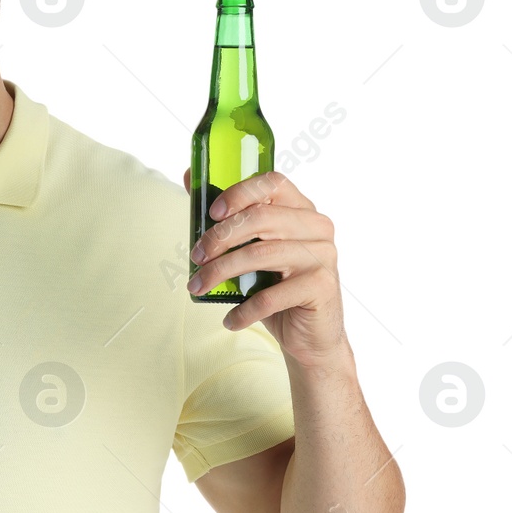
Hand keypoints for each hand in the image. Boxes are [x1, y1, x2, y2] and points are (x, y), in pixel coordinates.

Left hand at [181, 168, 347, 368]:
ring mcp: (322, 256)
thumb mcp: (253, 249)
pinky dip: (243, 310)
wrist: (312, 335)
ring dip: (220, 272)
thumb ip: (228, 216)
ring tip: (198, 287)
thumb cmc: (278, 286)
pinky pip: (270, 296)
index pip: (272, 183)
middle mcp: (317, 226)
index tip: (211, 213)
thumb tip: (189, 177)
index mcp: (302, 209)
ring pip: (260, 254)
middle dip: (219, 237)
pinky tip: (229, 319)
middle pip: (261, 217)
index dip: (239, 193)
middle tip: (195, 257)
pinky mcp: (321, 286)